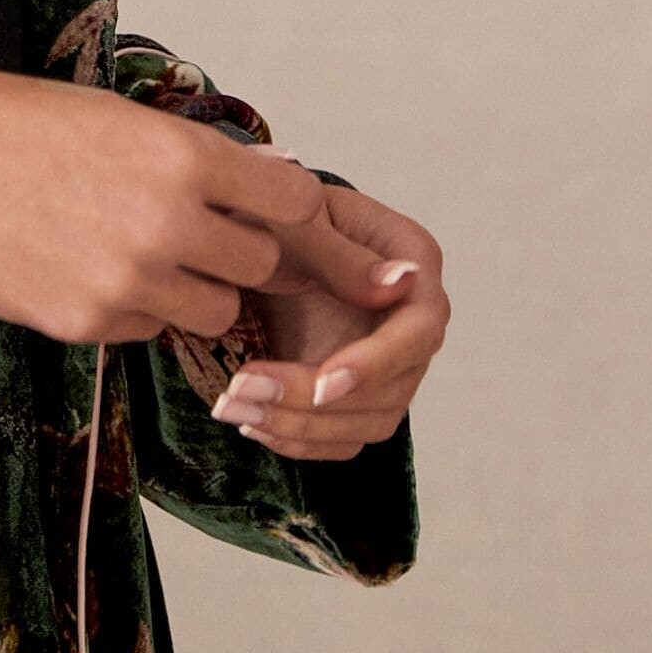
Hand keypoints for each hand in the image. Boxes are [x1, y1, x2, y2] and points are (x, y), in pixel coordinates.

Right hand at [0, 56, 354, 346]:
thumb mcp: (105, 112)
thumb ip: (184, 152)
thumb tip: (255, 176)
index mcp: (179, 156)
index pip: (293, 199)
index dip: (290, 207)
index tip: (277, 210)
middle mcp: (168, 225)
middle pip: (260, 264)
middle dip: (237, 249)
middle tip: (199, 230)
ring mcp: (128, 284)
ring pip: (213, 311)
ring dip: (193, 287)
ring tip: (138, 251)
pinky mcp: (85, 327)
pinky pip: (147, 331)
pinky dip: (135, 310)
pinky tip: (85, 269)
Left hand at [210, 180, 449, 461]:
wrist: (245, 235)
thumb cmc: (272, 213)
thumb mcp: (296, 223)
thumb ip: (342, 253)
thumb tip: (402, 283)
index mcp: (413, 262)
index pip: (418, 330)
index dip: (375, 364)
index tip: (321, 383)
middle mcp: (410, 319)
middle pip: (391, 388)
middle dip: (316, 401)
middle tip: (245, 389)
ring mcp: (388, 361)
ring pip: (366, 421)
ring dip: (300, 426)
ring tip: (234, 406)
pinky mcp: (357, 392)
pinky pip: (342, 435)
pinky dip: (298, 439)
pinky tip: (252, 423)